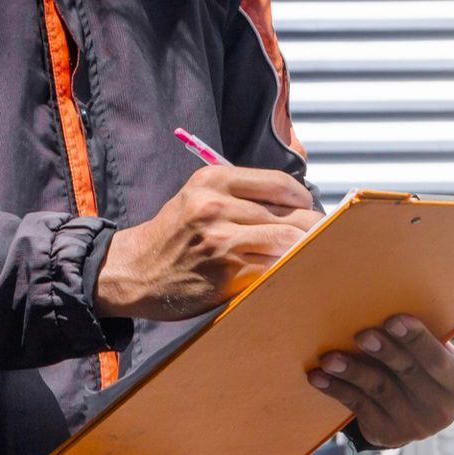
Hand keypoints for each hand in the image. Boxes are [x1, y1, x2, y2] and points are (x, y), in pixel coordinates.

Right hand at [94, 165, 315, 319]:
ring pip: (289, 242)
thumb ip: (242, 194)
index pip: (281, 184)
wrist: (135, 270)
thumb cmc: (176, 234)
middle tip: (318, 240)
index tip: (309, 212)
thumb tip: (299, 203)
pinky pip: (274, 269)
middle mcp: (216, 206)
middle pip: (292, 215)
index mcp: (214, 180)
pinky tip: (289, 274)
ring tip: (308, 257)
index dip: (304, 200)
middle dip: (312, 229)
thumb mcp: (199, 197)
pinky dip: (288, 272)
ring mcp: (221, 240)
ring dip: (305, 252)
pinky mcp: (226, 273)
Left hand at [308, 316, 453, 447]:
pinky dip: (336, 389)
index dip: (416, 339)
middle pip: (407, 373)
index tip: (393, 319)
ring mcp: (414, 426)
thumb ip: (424, 339)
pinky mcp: (387, 434)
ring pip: (378, 390)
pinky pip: (358, 406)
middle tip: (361, 335)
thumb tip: (387, 297)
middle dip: (383, 352)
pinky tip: (318, 376)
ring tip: (330, 358)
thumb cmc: (424, 368)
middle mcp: (441, 409)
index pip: (438, 360)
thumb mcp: (437, 355)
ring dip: (352, 371)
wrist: (417, 414)